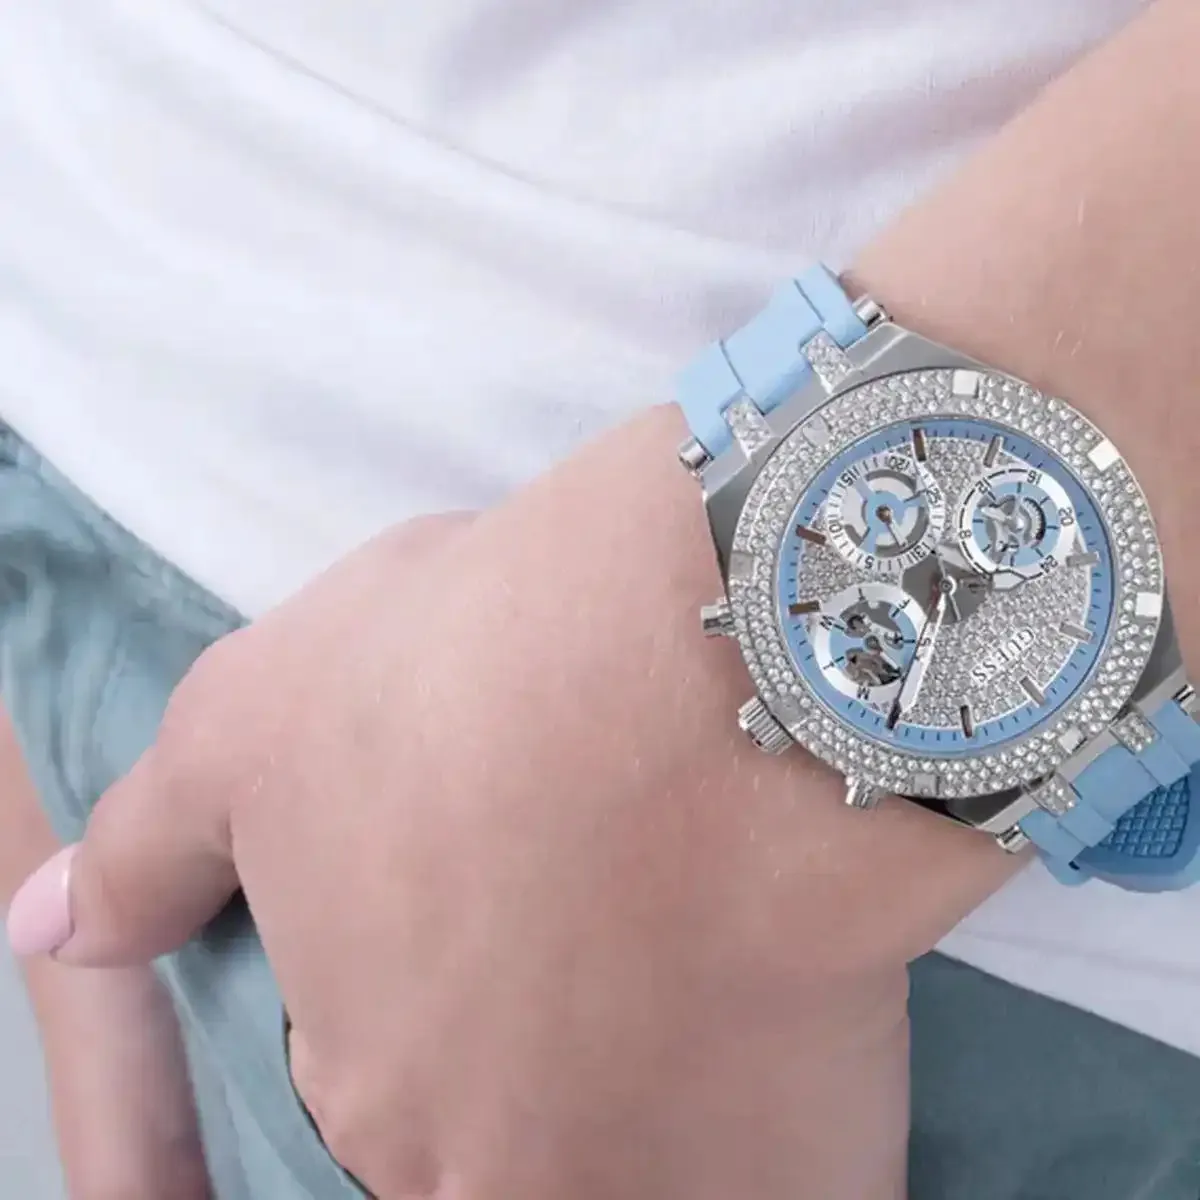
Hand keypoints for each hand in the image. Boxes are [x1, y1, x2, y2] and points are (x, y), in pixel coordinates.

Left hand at [7, 411, 1018, 1199]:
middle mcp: (511, 1168)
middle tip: (605, 902)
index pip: (391, 1093)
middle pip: (524, 1133)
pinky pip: (788, 1168)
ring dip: (666, 1077)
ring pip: (653, 1156)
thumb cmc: (470, 675)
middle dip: (550, 1038)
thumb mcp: (262, 716)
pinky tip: (790, 994)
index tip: (498, 910)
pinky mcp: (815, 1165)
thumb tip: (49, 930)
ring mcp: (673, 1182)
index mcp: (374, 1085)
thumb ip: (151, 847)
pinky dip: (782, 1113)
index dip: (443, 990)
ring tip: (699, 929)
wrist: (716, 659)